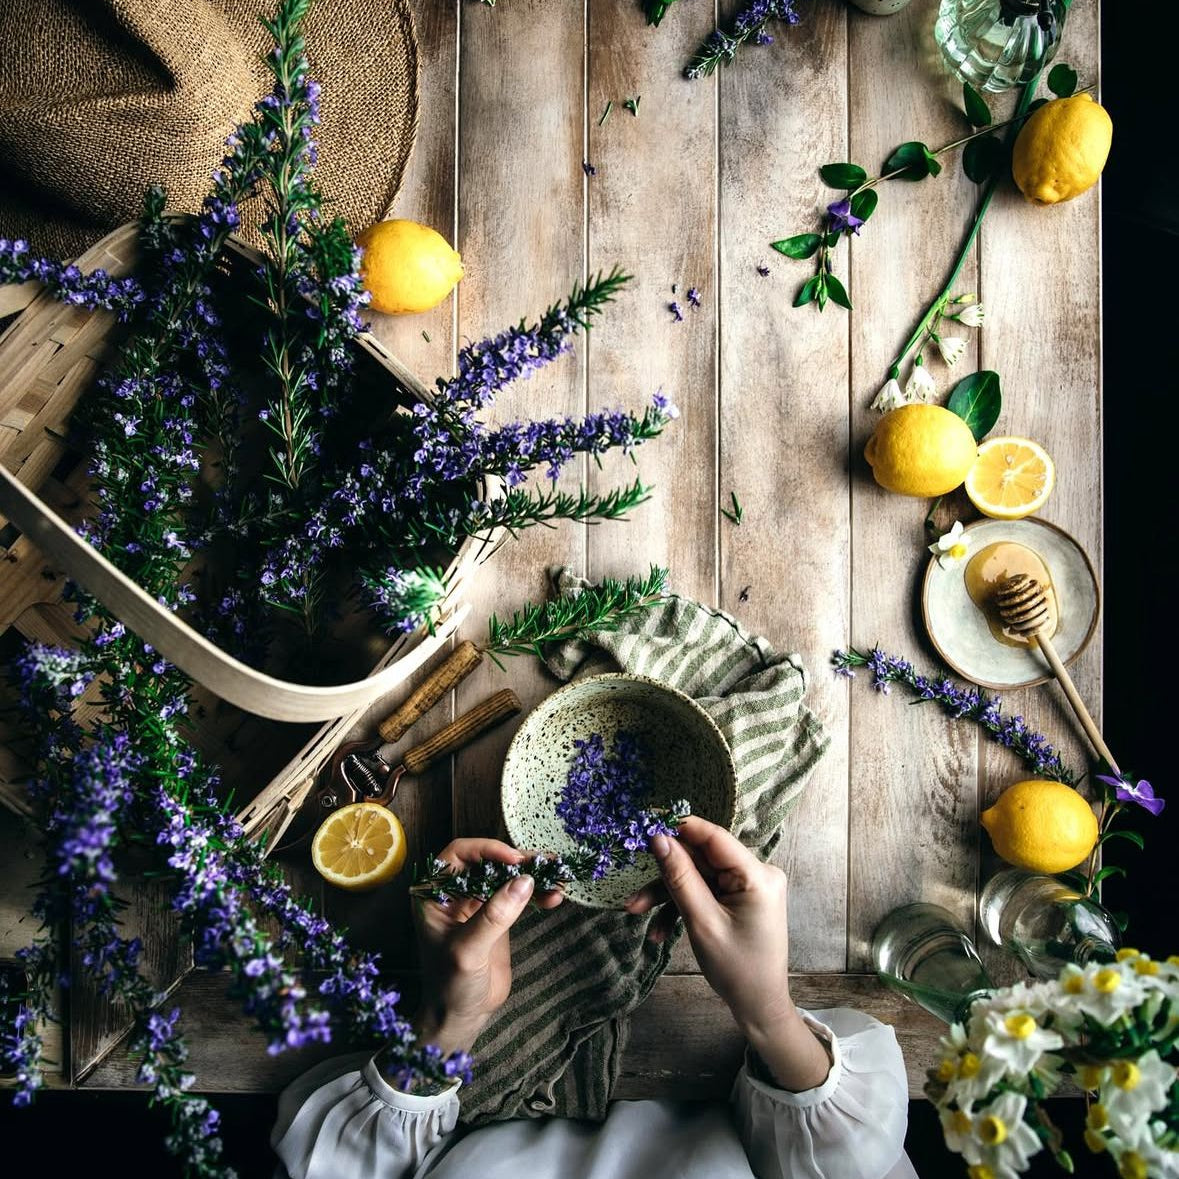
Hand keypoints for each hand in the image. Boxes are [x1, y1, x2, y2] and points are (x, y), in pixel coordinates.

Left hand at [410, 837, 563, 1054]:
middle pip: (489, 862)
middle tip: (546, 864)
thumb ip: (494, 916)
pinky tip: (554, 896)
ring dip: (534, 875)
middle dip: (518, 861)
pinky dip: (537, 893)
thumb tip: (525, 881)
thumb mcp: (468, 951)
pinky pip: (518, 895)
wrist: (460, 1016)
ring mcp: (478, 902)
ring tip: (559, 878)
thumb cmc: (450, 986)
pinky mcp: (498, 916)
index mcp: (434, 893)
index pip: (459, 854)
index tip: (515, 860)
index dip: (487, 850)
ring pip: (507, 876)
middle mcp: (455, 891)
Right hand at [625, 816, 828, 1090]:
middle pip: (701, 860)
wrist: (759, 1006)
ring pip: (698, 877)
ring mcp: (749, 885)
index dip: (678, 829)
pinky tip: (661, 932)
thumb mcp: (701, 922)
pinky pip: (706, 891)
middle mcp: (757, 873)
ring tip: (638, 914)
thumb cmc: (736, 969)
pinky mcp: (741, 897)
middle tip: (633, 895)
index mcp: (756, 875)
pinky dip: (683, 906)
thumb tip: (657, 838)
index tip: (645, 827)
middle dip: (666, 877)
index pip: (713, 837)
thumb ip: (679, 877)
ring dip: (668, 895)